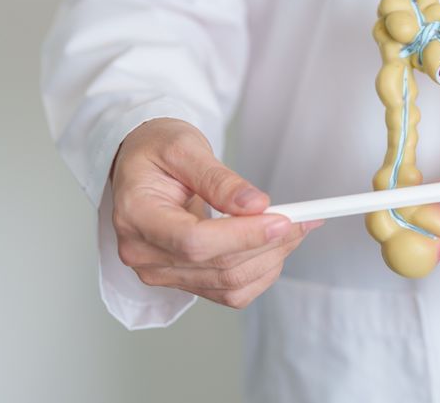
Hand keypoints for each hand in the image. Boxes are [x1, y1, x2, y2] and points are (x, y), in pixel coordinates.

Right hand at [110, 118, 321, 307]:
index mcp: (136, 215)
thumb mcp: (185, 148)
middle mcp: (143, 253)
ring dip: (271, 258)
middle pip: (217, 266)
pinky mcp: (181, 279)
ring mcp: (160, 271)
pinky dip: (261, 272)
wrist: (142, 164)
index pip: (194, 242)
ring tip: (294, 227)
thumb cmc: (157, 150)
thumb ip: (219, 179)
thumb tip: (256, 205)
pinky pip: (229, 290)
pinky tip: (275, 246)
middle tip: (303, 218)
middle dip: (269, 243)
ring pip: (229, 283)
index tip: (281, 220)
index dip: (243, 236)